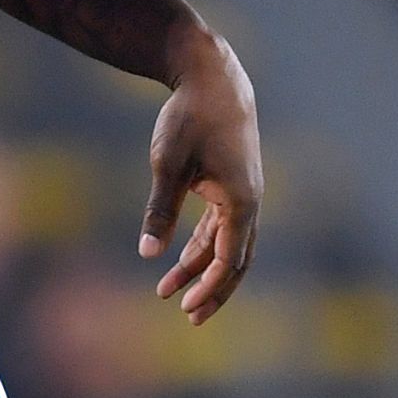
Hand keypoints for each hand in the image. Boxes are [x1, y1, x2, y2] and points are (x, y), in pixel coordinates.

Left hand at [140, 35, 261, 324]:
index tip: (185, 306)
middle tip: (189, 318)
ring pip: (226, 245)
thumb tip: (147, 253)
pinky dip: (201, 246)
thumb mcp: (167, 164)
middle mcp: (249, 202)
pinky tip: (179, 262)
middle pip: (235, 260)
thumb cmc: (190, 118)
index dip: (209, 286)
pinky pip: (220, 227)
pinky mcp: (231, 186)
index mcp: (241, 200)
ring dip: (201, 269)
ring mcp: (243, 194)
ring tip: (169, 293)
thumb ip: (159, 210)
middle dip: (213, 290)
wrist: (212, 79)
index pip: (229, 257)